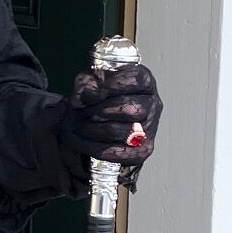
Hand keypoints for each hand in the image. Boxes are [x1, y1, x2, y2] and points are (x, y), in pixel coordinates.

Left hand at [59, 61, 161, 178]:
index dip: (110, 86)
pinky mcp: (142, 150)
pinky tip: (83, 141)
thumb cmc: (100, 98)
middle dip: (98, 111)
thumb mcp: (90, 81)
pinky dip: (94, 147)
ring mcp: (150, 128)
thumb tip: (86, 93)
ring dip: (92, 129)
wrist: (100, 121)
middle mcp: (152, 103)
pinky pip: (117, 152)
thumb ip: (87, 82)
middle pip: (129, 108)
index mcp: (144, 81)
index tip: (91, 92)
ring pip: (119, 130)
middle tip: (81, 112)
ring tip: (78, 125)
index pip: (135, 80)